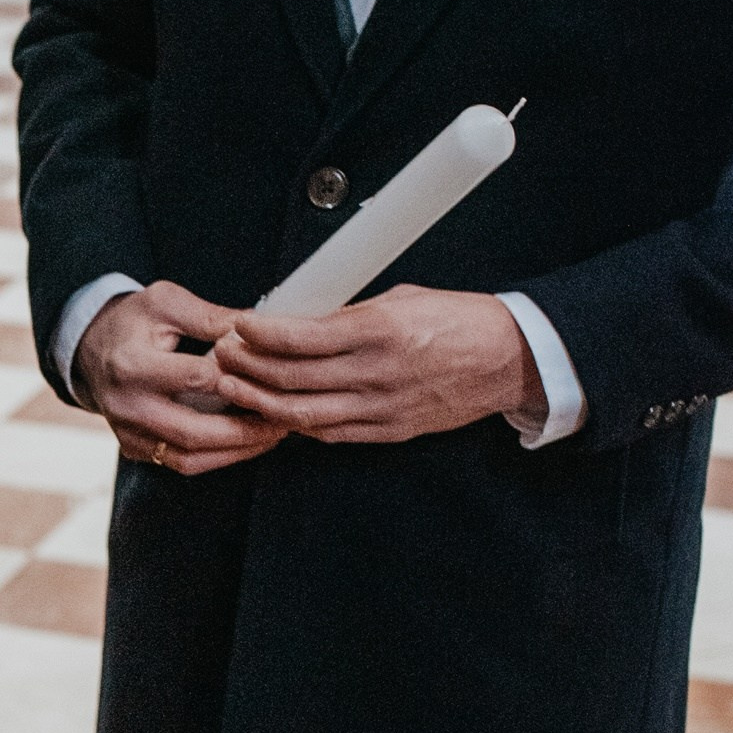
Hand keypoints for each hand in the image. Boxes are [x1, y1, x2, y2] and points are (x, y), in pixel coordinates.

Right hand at [73, 283, 286, 475]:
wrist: (91, 350)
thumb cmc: (134, 322)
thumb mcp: (166, 302)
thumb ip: (210, 317)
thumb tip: (258, 328)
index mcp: (131, 365)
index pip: (193, 378)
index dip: (236, 376)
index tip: (272, 372)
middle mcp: (126, 406)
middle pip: (193, 430)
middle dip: (244, 429)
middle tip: (284, 419)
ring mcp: (128, 433)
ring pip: (190, 457)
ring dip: (236, 451)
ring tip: (272, 435)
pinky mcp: (135, 449)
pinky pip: (181, 464)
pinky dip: (218, 457)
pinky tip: (246, 443)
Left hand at [211, 286, 541, 446]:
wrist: (510, 360)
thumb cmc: (459, 321)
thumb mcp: (402, 299)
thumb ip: (351, 314)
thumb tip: (304, 318)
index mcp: (380, 331)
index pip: (302, 337)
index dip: (261, 334)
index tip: (239, 324)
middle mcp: (377, 373)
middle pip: (291, 380)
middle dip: (248, 368)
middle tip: (223, 355)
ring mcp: (381, 408)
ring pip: (302, 414)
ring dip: (260, 401)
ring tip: (235, 386)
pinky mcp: (388, 431)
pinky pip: (329, 432)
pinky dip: (295, 423)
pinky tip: (274, 410)